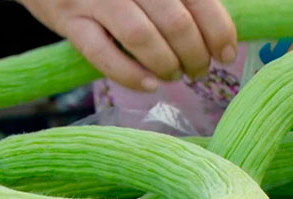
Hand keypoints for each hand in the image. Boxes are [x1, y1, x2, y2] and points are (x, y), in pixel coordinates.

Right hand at [20, 0, 237, 91]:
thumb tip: (217, 35)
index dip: (219, 32)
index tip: (225, 54)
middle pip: (175, 22)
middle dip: (195, 55)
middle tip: (198, 71)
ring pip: (142, 37)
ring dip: (166, 65)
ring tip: (173, 76)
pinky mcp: (68, 19)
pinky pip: (102, 53)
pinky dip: (130, 74)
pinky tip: (149, 85)